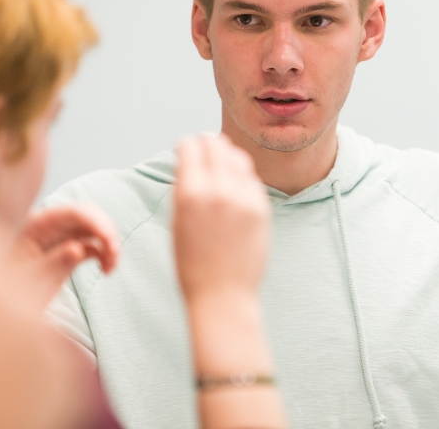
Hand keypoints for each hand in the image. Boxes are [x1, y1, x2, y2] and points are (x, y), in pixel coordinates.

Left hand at [5, 203, 119, 313]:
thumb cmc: (9, 295)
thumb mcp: (29, 282)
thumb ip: (53, 264)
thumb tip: (77, 248)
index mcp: (36, 226)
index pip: (72, 213)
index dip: (96, 222)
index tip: (111, 242)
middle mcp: (50, 227)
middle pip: (87, 216)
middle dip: (106, 232)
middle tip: (115, 255)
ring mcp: (60, 237)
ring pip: (94, 229)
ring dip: (109, 245)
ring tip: (111, 268)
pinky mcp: (69, 249)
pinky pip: (94, 244)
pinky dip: (105, 255)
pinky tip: (106, 270)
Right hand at [172, 134, 269, 303]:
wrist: (223, 295)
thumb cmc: (193, 264)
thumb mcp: (177, 222)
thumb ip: (184, 188)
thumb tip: (189, 162)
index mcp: (190, 194)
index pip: (191, 147)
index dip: (186, 144)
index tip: (185, 147)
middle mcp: (219, 191)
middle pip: (216, 145)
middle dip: (206, 143)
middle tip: (203, 147)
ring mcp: (244, 198)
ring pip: (237, 157)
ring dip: (226, 153)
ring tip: (220, 160)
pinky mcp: (262, 208)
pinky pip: (252, 178)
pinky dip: (242, 174)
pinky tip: (235, 181)